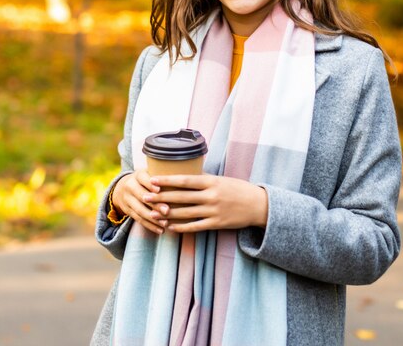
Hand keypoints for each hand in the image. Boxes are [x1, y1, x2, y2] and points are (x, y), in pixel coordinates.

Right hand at [112, 169, 168, 235]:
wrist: (123, 187)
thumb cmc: (147, 179)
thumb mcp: (151, 173)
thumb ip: (164, 176)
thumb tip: (184, 179)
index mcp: (138, 175)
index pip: (143, 179)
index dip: (151, 185)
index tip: (160, 190)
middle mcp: (130, 186)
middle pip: (142, 196)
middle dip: (155, 204)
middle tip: (167, 210)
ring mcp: (127, 199)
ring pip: (140, 210)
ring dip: (153, 218)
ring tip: (166, 223)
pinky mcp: (127, 210)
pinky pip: (138, 219)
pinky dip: (150, 226)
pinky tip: (161, 230)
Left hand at [145, 174, 267, 233]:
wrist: (258, 205)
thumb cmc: (238, 189)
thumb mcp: (221, 180)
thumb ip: (204, 180)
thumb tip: (185, 176)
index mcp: (211, 182)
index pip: (184, 180)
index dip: (167, 181)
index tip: (152, 180)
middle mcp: (211, 196)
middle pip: (181, 197)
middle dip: (161, 197)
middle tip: (145, 197)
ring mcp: (213, 210)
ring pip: (185, 213)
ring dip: (167, 214)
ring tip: (152, 214)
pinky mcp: (216, 223)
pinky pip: (195, 226)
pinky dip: (182, 227)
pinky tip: (170, 227)